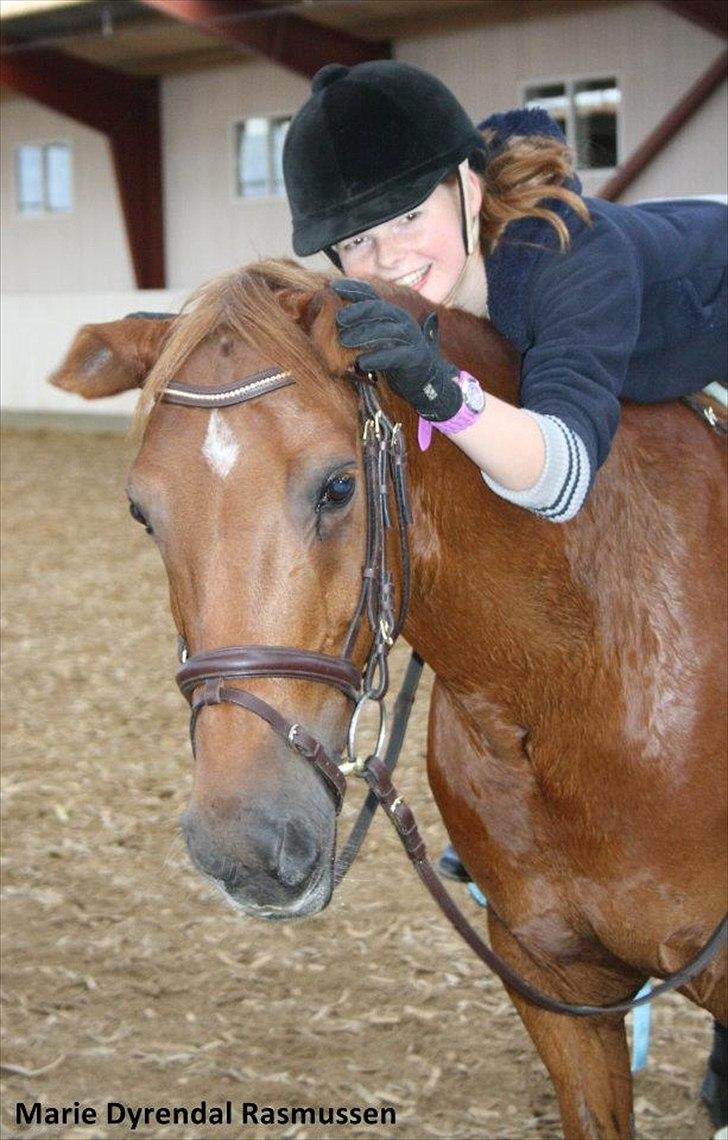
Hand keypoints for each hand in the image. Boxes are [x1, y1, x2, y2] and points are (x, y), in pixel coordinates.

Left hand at [332, 278, 462, 421]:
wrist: (425, 379)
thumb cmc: (395, 358)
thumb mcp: (378, 338)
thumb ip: (363, 326)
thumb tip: (335, 316)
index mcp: (391, 313)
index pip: (371, 296)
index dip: (353, 288)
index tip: (332, 286)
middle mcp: (402, 320)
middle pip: (378, 309)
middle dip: (357, 311)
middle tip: (338, 319)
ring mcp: (410, 338)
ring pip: (385, 331)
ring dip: (363, 335)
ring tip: (345, 341)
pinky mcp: (414, 357)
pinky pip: (394, 355)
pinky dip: (377, 358)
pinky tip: (362, 363)